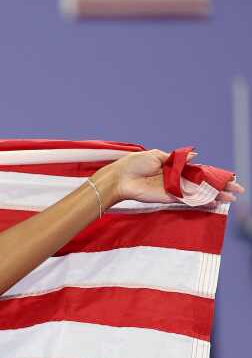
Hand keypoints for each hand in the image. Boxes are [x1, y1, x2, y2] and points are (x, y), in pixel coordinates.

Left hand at [100, 148, 244, 207]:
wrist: (119, 177)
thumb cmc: (134, 164)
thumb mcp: (157, 155)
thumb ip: (178, 158)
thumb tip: (196, 155)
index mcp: (175, 168)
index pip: (200, 172)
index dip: (215, 175)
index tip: (231, 178)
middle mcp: (177, 180)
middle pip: (204, 184)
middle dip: (220, 188)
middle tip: (237, 192)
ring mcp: (173, 190)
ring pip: (199, 194)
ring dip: (214, 196)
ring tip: (230, 199)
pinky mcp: (167, 198)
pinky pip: (187, 200)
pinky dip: (200, 201)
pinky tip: (213, 202)